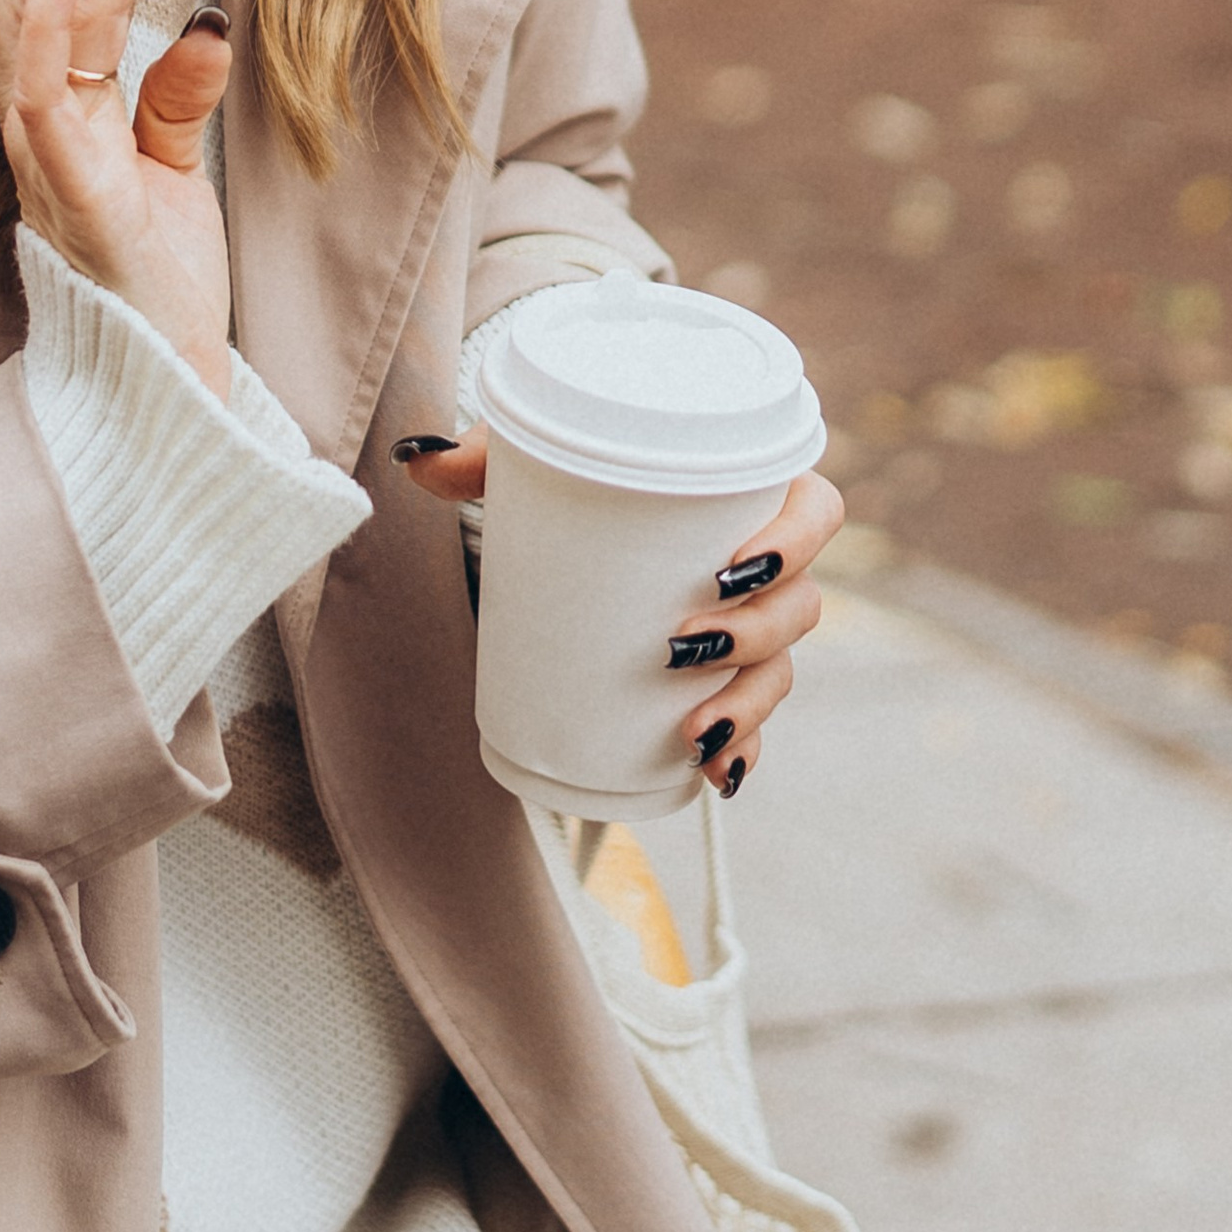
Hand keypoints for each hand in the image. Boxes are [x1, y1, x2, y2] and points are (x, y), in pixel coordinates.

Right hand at [0, 0, 236, 398]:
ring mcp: (43, 146)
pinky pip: (45, 75)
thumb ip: (173, 97)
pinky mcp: (71, 184)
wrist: (162, 396)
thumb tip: (201, 16)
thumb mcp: (173, 173)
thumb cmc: (157, 285)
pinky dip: (63, 0)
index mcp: (53, 106)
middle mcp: (34, 115)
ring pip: (52, 1)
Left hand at [399, 443, 846, 792]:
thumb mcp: (535, 462)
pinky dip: (742, 751)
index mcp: (752, 490)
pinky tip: (717, 776)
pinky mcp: (726, 675)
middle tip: (680, 643)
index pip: (814, 509)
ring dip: (746, 704)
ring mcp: (753, 627)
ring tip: (691, 728)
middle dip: (754, 634)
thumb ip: (483, 455)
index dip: (792, 540)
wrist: (580, 519)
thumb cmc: (580, 476)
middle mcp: (767, 563)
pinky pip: (755, 722)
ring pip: (781, 669)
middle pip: (802, 603)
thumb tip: (417, 457)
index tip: (726, 567)